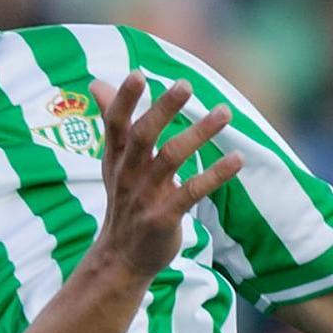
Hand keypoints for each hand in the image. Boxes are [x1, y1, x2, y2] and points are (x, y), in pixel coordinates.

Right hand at [84, 73, 245, 278]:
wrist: (121, 258)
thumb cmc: (125, 200)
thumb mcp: (114, 162)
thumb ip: (111, 121)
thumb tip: (95, 84)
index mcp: (115, 158)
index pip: (115, 123)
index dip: (125, 99)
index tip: (138, 73)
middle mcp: (127, 174)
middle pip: (143, 136)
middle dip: (163, 109)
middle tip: (186, 85)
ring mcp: (145, 197)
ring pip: (172, 158)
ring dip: (199, 133)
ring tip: (225, 112)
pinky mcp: (163, 218)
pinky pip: (191, 192)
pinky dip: (215, 175)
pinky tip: (237, 159)